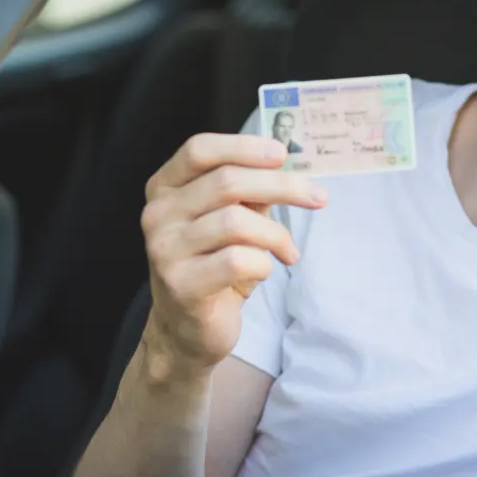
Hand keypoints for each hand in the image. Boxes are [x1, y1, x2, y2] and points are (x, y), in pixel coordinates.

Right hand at [139, 133, 327, 379]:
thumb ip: (249, 192)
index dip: (244, 146)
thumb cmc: (213, 265)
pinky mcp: (181, 284)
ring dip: (276, 234)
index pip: (199, 150)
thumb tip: (286, 166)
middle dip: (282, 186)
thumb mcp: (229, 219)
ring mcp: (165, 250)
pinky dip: (264, 263)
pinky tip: (266, 271)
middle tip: (319, 197)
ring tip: (288, 250)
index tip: (283, 154)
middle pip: (227, 181)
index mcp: (165, 188)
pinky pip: (238, 260)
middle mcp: (158, 214)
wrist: (187, 330)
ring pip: (236, 221)